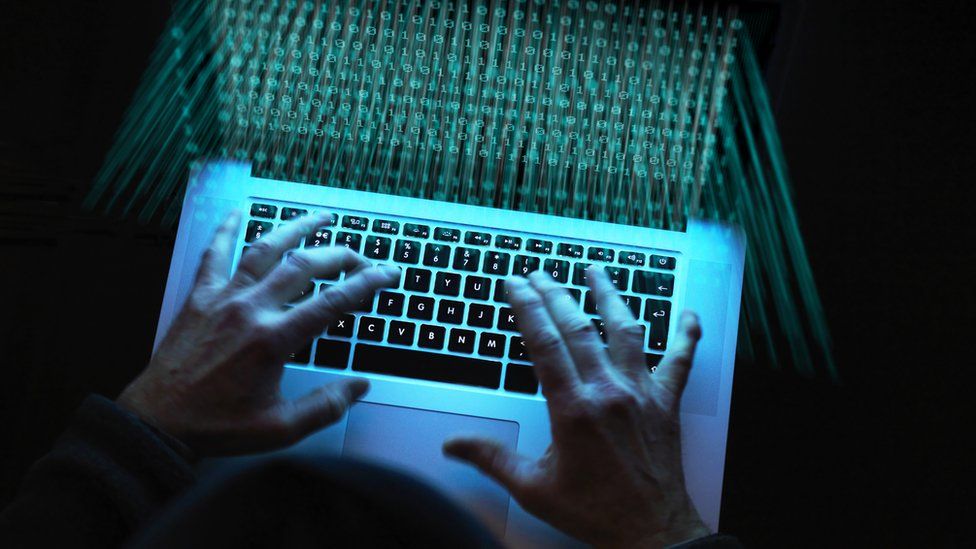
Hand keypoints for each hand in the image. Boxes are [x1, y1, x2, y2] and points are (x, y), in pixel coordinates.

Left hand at [118, 210, 398, 455]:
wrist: (159, 422)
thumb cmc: (218, 426)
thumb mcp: (280, 428)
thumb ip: (325, 406)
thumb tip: (359, 386)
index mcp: (274, 340)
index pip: (332, 303)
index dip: (365, 285)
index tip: (387, 273)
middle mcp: (250, 310)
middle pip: (304, 266)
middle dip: (340, 255)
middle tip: (361, 257)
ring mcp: (223, 299)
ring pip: (265, 249)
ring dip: (296, 228)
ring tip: (320, 216)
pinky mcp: (199, 298)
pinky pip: (214, 254)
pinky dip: (226, 229)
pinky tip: (238, 211)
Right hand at [444, 269, 709, 547]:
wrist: (650, 532)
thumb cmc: (595, 512)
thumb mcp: (533, 489)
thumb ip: (492, 460)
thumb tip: (453, 445)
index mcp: (573, 408)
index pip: (544, 343)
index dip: (527, 307)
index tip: (516, 284)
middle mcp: (608, 391)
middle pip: (579, 327)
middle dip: (555, 294)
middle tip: (539, 273)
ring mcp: (641, 393)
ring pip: (626, 330)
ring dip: (610, 296)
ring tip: (597, 270)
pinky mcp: (666, 403)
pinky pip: (681, 361)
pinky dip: (687, 335)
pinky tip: (689, 313)